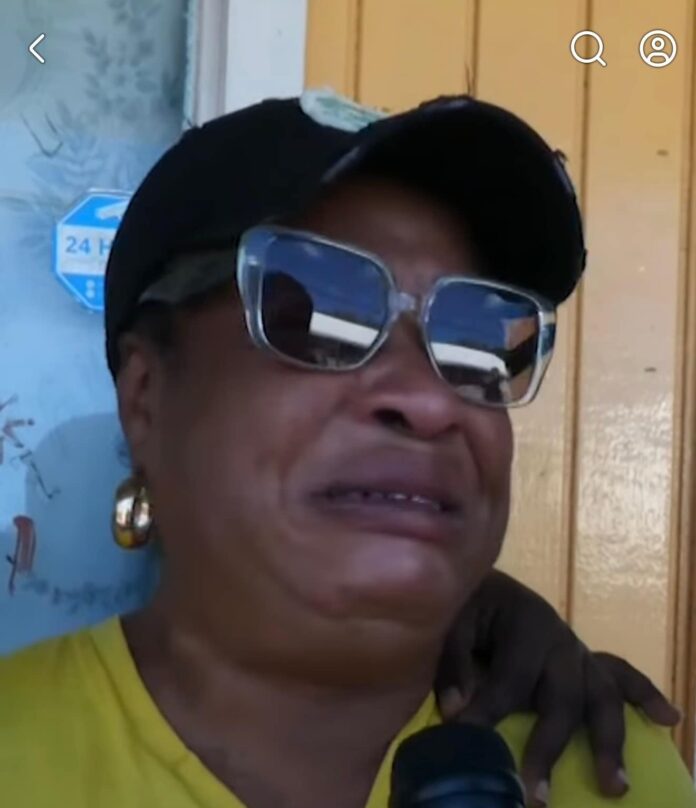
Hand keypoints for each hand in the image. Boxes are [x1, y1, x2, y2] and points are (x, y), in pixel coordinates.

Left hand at [435, 571, 679, 805]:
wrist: (483, 583)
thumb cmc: (467, 604)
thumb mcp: (453, 620)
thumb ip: (453, 661)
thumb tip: (457, 711)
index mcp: (526, 621)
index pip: (513, 677)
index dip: (490, 712)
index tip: (467, 742)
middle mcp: (560, 639)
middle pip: (564, 696)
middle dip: (549, 745)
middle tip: (536, 792)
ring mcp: (577, 650)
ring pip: (602, 696)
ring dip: (608, 741)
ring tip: (614, 786)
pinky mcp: (585, 660)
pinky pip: (621, 675)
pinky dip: (645, 695)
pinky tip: (668, 718)